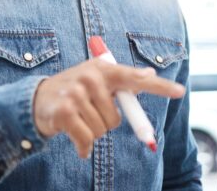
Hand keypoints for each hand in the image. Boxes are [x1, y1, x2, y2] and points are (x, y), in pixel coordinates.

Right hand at [32, 59, 184, 157]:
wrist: (37, 99)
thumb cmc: (75, 91)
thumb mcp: (98, 81)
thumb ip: (123, 80)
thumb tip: (150, 74)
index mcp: (103, 68)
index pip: (136, 77)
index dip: (159, 86)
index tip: (179, 92)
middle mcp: (91, 77)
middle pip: (116, 118)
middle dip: (105, 123)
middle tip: (88, 113)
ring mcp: (76, 94)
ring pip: (102, 131)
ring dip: (92, 133)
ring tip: (78, 120)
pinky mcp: (64, 112)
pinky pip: (87, 140)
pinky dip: (83, 147)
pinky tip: (76, 141)